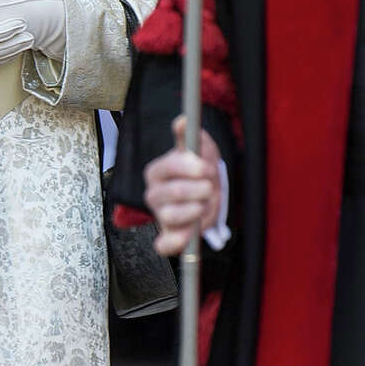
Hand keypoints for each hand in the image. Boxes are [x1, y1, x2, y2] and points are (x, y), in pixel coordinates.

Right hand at [145, 115, 221, 255]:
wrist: (209, 195)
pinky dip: (176, 242)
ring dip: (196, 210)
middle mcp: (153, 193)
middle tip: (210, 188)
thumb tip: (183, 121)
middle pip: (170, 193)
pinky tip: (189, 234)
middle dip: (197, 190)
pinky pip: (164, 244)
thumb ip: (192, 137)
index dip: (189, 168)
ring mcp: (160, 215)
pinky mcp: (167, 235)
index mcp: (157, 170)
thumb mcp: (201, 151)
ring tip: (206, 204)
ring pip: (171, 216)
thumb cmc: (201, 171)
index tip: (208, 168)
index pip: (167, 167)